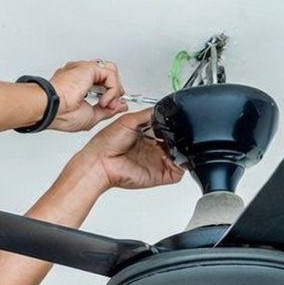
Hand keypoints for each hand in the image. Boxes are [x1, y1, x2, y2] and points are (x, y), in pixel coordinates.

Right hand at [48, 60, 128, 131]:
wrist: (53, 109)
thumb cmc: (62, 114)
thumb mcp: (91, 116)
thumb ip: (108, 110)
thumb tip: (121, 106)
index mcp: (78, 84)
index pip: (101, 82)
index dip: (111, 93)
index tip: (111, 106)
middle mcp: (80, 75)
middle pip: (107, 75)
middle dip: (114, 92)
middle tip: (110, 106)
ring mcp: (84, 70)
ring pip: (111, 73)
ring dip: (114, 90)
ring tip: (107, 103)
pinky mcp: (89, 68)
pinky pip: (110, 75)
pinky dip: (112, 90)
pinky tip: (104, 101)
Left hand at [72, 109, 186, 190]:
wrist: (101, 162)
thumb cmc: (107, 142)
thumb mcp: (129, 119)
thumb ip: (148, 114)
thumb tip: (164, 109)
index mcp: (147, 134)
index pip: (168, 129)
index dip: (173, 125)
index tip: (176, 121)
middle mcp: (153, 148)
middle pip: (176, 142)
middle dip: (179, 137)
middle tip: (175, 132)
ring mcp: (157, 162)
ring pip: (180, 156)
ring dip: (182, 149)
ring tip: (175, 144)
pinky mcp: (160, 175)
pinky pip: (178, 171)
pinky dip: (182, 163)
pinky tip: (172, 155)